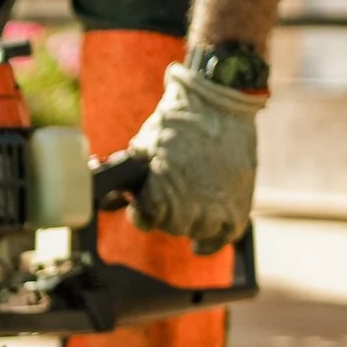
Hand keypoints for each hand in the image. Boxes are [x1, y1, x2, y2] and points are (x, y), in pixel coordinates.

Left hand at [129, 62, 264, 255]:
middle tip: (169, 194)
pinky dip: (211, 241)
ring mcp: (217, 208)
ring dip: (190, 221)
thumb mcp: (142, 147)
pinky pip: (224, 237)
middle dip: (165, 213)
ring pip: (196, 231)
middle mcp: (191, 206)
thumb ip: (125, 180)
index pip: (146, 219)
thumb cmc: (176, 122)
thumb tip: (107, 203)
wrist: (220, 103)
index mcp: (163, 191)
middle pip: (172, 226)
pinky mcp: (240, 206)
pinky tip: (198, 243)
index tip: (141, 202)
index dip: (141, 211)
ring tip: (189, 200)